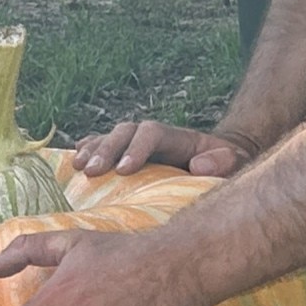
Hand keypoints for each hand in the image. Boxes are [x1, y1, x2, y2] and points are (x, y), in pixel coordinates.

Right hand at [69, 114, 258, 178]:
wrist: (217, 163)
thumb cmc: (224, 166)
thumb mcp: (233, 163)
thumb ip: (223, 162)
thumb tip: (198, 165)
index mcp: (177, 137)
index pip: (152, 133)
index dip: (136, 148)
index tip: (124, 171)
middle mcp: (152, 136)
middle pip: (125, 132)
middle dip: (108, 150)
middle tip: (93, 172)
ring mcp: (136, 144)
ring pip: (109, 138)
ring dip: (92, 150)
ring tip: (78, 167)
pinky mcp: (126, 154)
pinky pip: (102, 147)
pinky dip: (87, 150)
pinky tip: (73, 161)